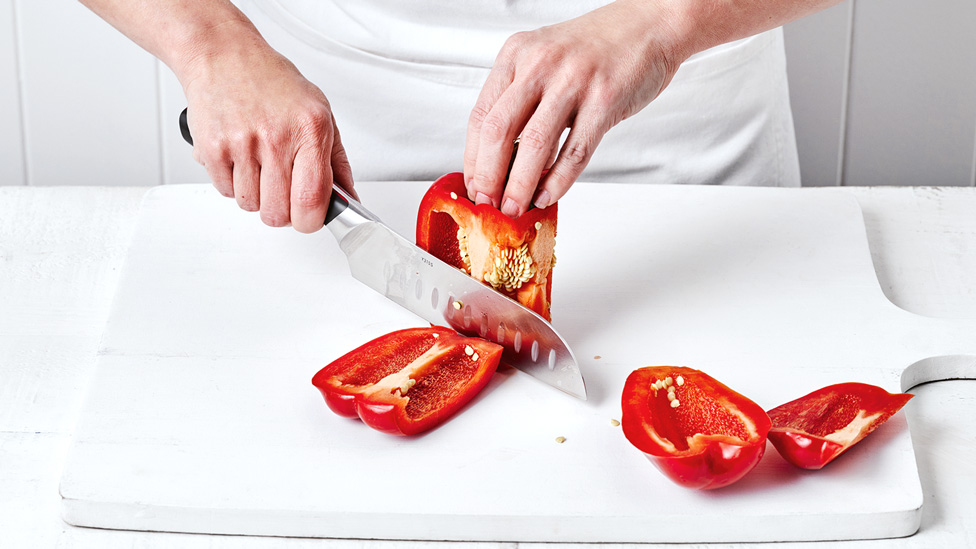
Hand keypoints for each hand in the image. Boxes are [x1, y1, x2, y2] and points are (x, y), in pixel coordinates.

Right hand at [181, 30, 355, 232]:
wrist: (224, 55)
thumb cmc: (272, 82)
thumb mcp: (319, 113)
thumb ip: (337, 162)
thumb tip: (349, 199)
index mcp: (310, 129)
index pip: (313, 200)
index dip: (311, 221)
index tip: (310, 217)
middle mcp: (276, 137)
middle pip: (278, 214)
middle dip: (282, 211)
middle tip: (283, 190)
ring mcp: (242, 144)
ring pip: (251, 206)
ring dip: (256, 195)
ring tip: (259, 165)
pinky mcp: (212, 149)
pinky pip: (226, 192)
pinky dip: (233, 183)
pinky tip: (240, 158)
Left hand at [463, 0, 682, 216]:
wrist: (649, 25)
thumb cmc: (596, 49)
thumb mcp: (545, 61)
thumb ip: (522, 102)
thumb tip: (503, 160)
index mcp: (517, 55)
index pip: (480, 115)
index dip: (473, 159)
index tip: (474, 186)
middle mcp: (540, 64)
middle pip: (498, 131)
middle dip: (489, 177)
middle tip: (489, 204)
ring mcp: (572, 81)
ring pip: (534, 146)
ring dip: (520, 185)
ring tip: (516, 207)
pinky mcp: (604, 99)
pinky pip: (574, 151)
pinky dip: (558, 180)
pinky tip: (548, 195)